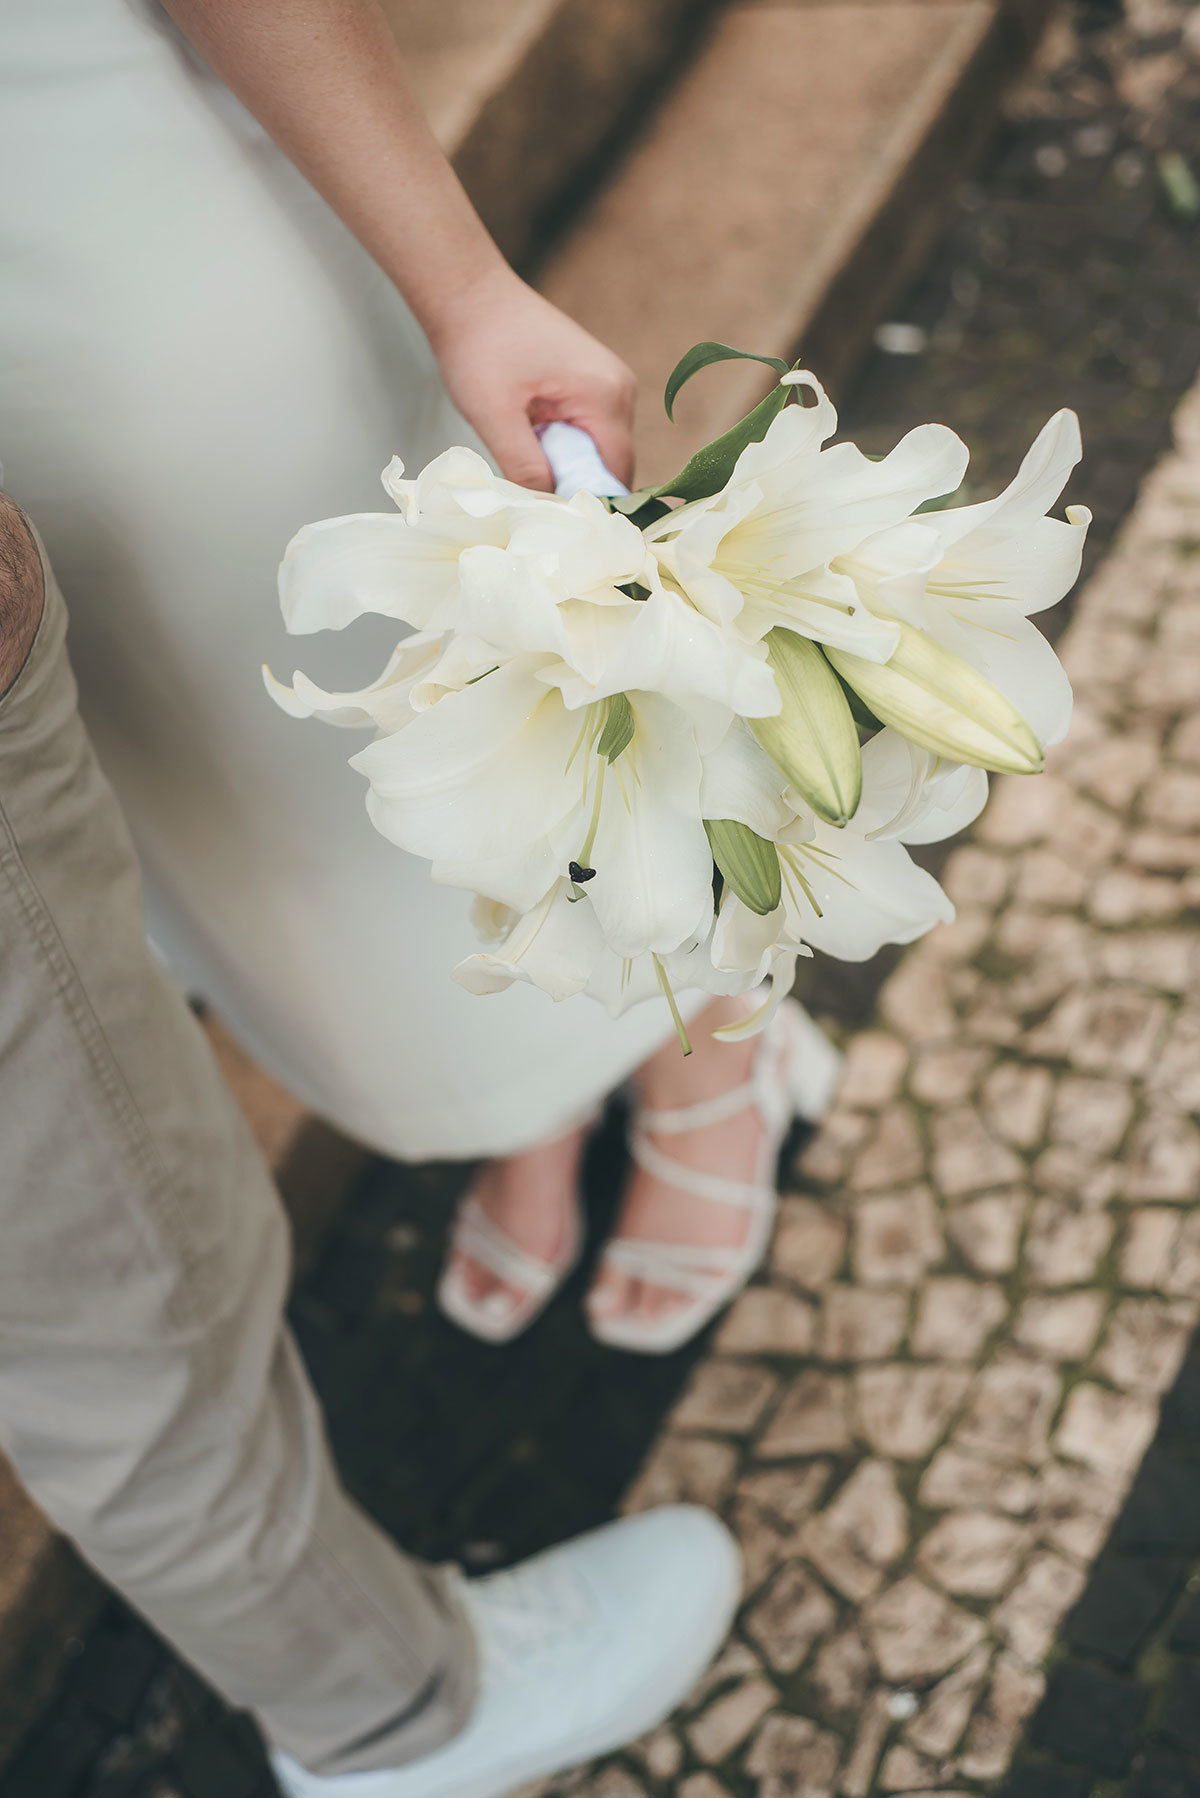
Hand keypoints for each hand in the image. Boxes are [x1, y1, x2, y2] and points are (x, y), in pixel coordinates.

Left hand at [429, 267, 636, 491]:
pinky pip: (587, 431)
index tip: (552, 519)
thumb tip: (550, 510)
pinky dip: (561, 445)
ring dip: (564, 464)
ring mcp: (610, 383)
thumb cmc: (479, 346)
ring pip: (597, 451)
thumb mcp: (494, 415)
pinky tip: (529, 435)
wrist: (469, 293)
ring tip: (524, 452)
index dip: (587, 503)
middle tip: (529, 487)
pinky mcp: (593, 382)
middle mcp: (620, 389)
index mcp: (606, 395)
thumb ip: (525, 466)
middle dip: (573, 484)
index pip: (616, 475)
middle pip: (610, 465)